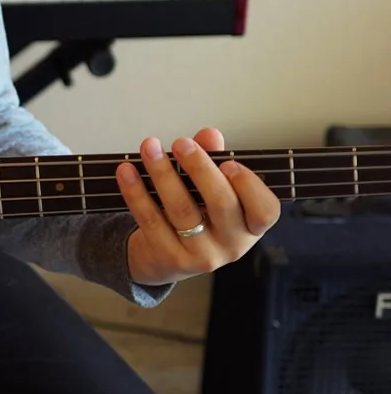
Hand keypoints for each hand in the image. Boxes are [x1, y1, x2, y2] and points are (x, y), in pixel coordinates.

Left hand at [116, 127, 280, 285]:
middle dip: (200, 168)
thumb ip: (214, 161)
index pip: (266, 210)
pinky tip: (127, 171)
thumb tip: (209, 135)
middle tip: (181, 143)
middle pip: (221, 204)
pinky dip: (136, 192)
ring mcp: (200, 255)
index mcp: (250, 226)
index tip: (228, 163)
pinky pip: (150, 219)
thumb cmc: (197, 216)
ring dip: (163, 173)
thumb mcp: (210, 190)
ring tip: (150, 148)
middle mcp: (231, 244)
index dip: (250, 186)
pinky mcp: (169, 258)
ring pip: (182, 209)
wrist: (164, 258)